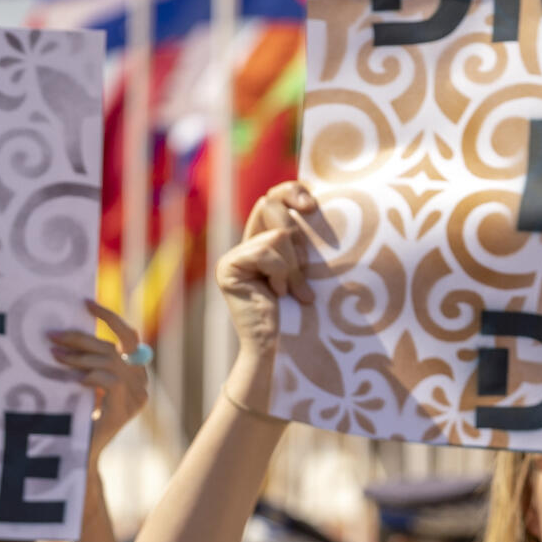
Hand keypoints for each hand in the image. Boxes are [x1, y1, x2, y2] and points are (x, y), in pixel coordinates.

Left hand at [50, 300, 148, 460]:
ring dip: (78, 356)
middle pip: (114, 346)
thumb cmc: (79, 415)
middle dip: (82, 337)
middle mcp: (141, 382)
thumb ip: (90, 359)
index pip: (128, 335)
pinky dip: (88, 376)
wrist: (81, 454)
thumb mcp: (87, 381)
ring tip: (54, 355)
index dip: (109, 317)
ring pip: (109, 361)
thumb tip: (69, 329)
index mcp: (135, 372)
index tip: (86, 303)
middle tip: (53, 335)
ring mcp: (136, 398)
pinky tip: (72, 379)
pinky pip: (109, 381)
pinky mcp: (124, 410)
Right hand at [216, 182, 324, 414]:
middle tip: (306, 267)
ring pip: (276, 234)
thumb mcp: (308, 268)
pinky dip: (281, 272)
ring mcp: (233, 256)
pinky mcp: (228, 268)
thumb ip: (302, 240)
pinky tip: (277, 295)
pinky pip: (266, 250)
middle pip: (271, 204)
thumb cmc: (304, 314)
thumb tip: (313, 205)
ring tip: (290, 292)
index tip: (313, 206)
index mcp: (265, 241)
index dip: (291, 190)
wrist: (284, 350)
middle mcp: (245, 244)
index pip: (273, 196)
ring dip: (293, 265)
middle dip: (297, 238)